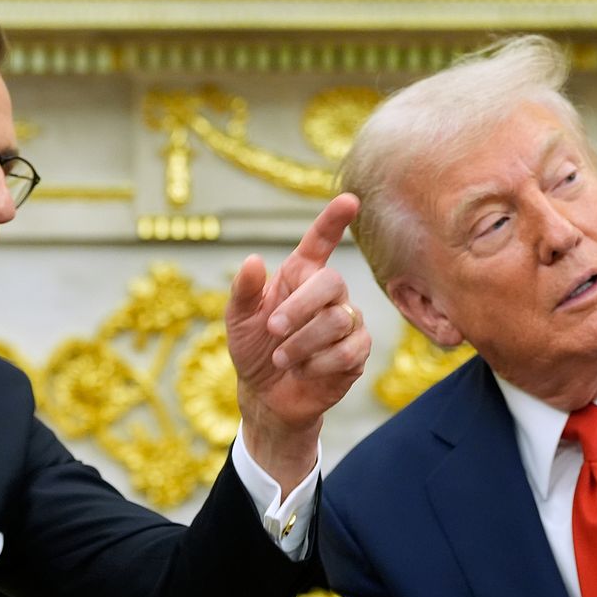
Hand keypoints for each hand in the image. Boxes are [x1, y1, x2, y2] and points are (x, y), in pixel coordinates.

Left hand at [226, 193, 370, 495]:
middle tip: (273, 329)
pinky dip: (319, 363)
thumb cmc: (254, 350)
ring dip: (302, 343)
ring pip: (337, 320)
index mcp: (299, 275)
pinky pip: (349, 351)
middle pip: (330, 282)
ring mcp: (347, 321)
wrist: (268, 397)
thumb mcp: (238, 320)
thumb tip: (252, 260)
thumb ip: (243, 290)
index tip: (349, 200)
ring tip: (282, 359)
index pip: (320, 241)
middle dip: (299, 308)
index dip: (334, 220)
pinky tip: (305, 370)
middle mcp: (328, 293)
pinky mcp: (357, 352)